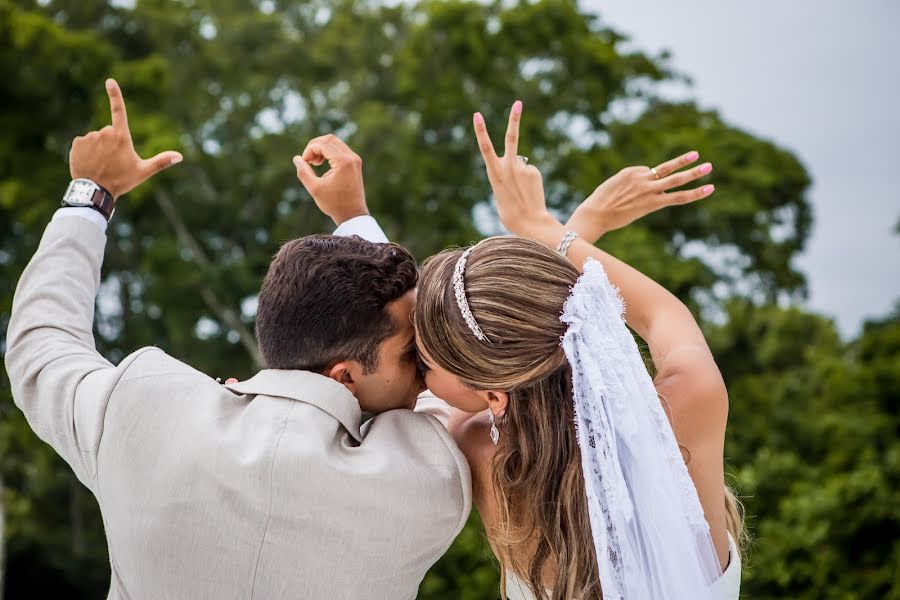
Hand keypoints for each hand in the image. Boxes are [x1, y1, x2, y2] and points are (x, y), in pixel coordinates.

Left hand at [69, 79, 182, 199]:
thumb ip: (161, 161)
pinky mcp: (77, 143)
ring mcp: (89, 137)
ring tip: (101, 165)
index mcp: (121, 136)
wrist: (95, 191)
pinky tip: (89, 164)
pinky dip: (86, 152)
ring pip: (96, 139)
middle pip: (109, 133)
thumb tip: (180, 156)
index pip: (119, 110)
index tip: (110, 81)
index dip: (115, 94)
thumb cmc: (122, 180)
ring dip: (99, 149)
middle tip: (113, 163)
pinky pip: (83, 144)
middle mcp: (104, 132)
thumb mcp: (143, 171)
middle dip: (111, 144)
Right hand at [293, 134, 367, 225]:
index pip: (322, 144)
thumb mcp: (314, 188)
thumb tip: (296, 158)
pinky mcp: (355, 163)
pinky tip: (321, 163)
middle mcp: (352, 157)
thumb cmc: (334, 204)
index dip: (309, 151)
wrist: (353, 214)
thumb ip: (303, 171)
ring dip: (321, 148)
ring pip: (335, 142)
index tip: (304, 163)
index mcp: (344, 162)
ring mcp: (355, 159)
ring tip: (313, 163)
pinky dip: (329, 152)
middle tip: (307, 160)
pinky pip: (340, 149)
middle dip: (315, 146)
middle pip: (330, 139)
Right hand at [472, 101, 561, 239]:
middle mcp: (508, 167)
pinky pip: (529, 171)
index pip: (485, 148)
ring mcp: (522, 168)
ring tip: (522, 192)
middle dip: (514, 119)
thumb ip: (505, 175)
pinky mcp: (534, 171)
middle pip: (511, 138)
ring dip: (520, 175)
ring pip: (519, 163)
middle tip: (518, 103)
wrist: (530, 223)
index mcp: (494, 173)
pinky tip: (530, 192)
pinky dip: (529, 180)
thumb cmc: (510, 213)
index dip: (481, 131)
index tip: (477, 115)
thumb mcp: (500, 193)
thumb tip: (519, 162)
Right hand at [565, 151, 714, 242]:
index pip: (647, 172)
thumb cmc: (600, 204)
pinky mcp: (652, 202)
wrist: (595, 214)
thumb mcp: (612, 187)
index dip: (646, 183)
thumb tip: (642, 190)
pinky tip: (707, 189)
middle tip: (698, 155)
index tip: (635, 195)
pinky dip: (694, 193)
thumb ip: (629, 184)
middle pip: (667, 168)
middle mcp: (641, 177)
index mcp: (631, 172)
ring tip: (709, 167)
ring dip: (693, 173)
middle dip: (684, 162)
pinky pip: (677, 197)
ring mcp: (648, 189)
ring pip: (676, 179)